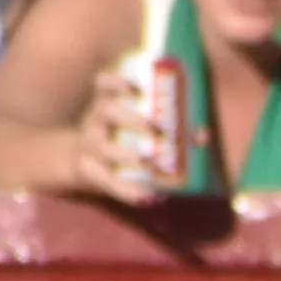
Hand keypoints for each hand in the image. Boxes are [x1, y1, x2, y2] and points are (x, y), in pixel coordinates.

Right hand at [80, 58, 176, 195]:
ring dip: (128, 154)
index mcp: (106, 104)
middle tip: (156, 128)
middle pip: (107, 111)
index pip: (104, 84)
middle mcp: (96, 122)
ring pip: (105, 148)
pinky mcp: (89, 172)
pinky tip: (148, 198)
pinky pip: (107, 182)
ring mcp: (91, 147)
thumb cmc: (116, 138)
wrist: (77, 162)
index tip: (135, 86)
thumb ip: (164, 126)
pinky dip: (127, 191)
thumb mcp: (127, 124)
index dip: (117, 82)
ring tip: (150, 161)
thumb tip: (203, 134)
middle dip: (132, 118)